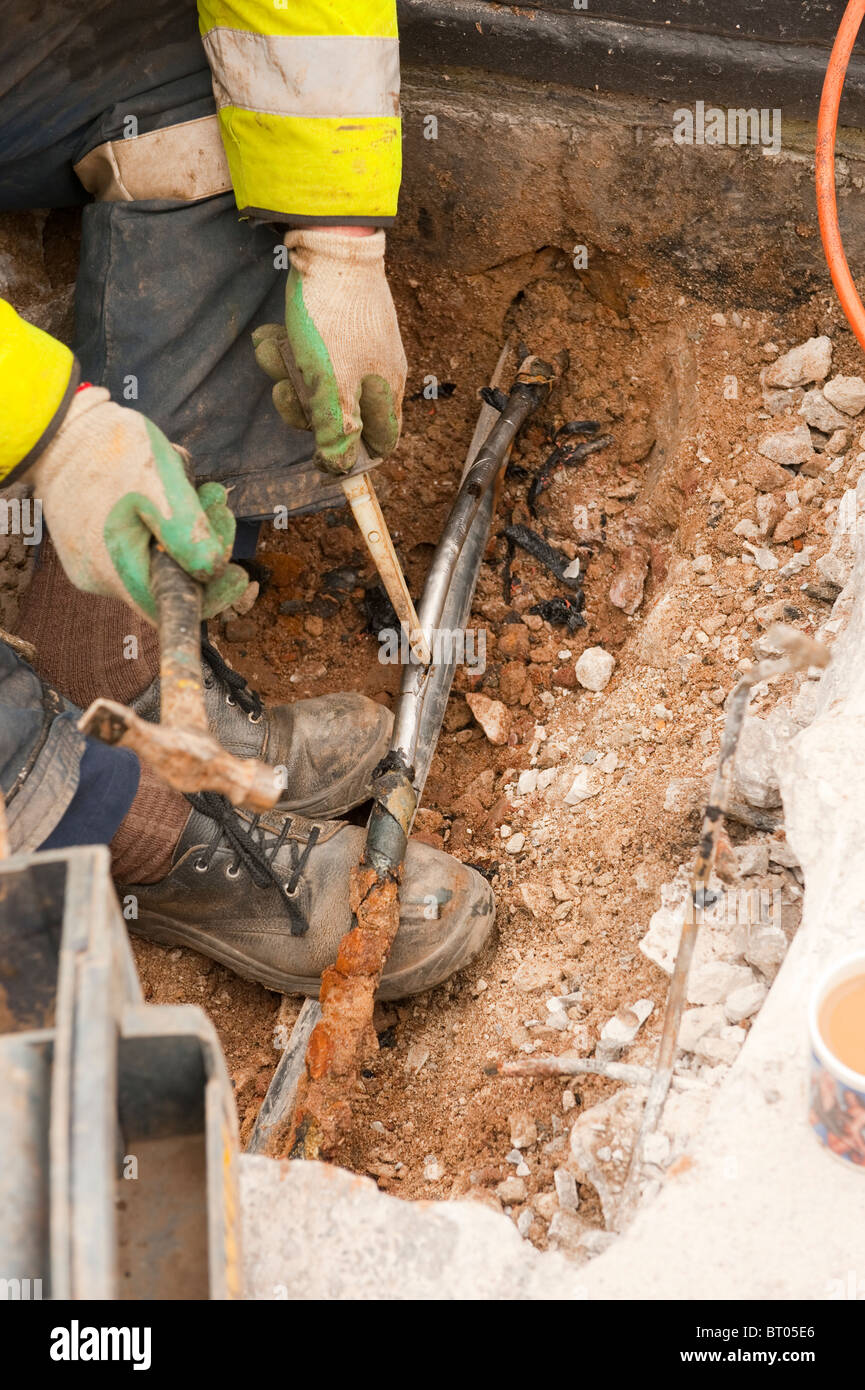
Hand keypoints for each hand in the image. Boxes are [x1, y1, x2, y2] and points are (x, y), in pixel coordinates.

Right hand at [29, 388, 247, 620]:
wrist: (57, 426)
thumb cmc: (109, 450)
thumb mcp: (160, 484)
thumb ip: (188, 531)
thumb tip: (213, 570)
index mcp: (115, 570)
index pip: (171, 607)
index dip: (211, 597)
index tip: (239, 575)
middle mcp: (100, 576)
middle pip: (168, 579)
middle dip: (204, 547)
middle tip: (221, 507)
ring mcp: (93, 560)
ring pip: (156, 557)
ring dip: (188, 528)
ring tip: (205, 491)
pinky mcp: (93, 541)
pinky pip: (138, 542)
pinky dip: (163, 520)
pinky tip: (172, 488)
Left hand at [253, 228, 406, 475]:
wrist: (329, 244)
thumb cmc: (333, 317)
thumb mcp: (328, 384)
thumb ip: (334, 431)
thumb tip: (338, 469)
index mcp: (385, 391)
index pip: (381, 443)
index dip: (352, 456)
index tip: (321, 456)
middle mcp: (376, 372)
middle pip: (340, 416)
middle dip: (304, 408)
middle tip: (286, 389)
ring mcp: (357, 346)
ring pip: (318, 382)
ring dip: (287, 373)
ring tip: (273, 349)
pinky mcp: (337, 324)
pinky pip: (310, 351)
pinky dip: (288, 347)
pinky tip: (272, 334)